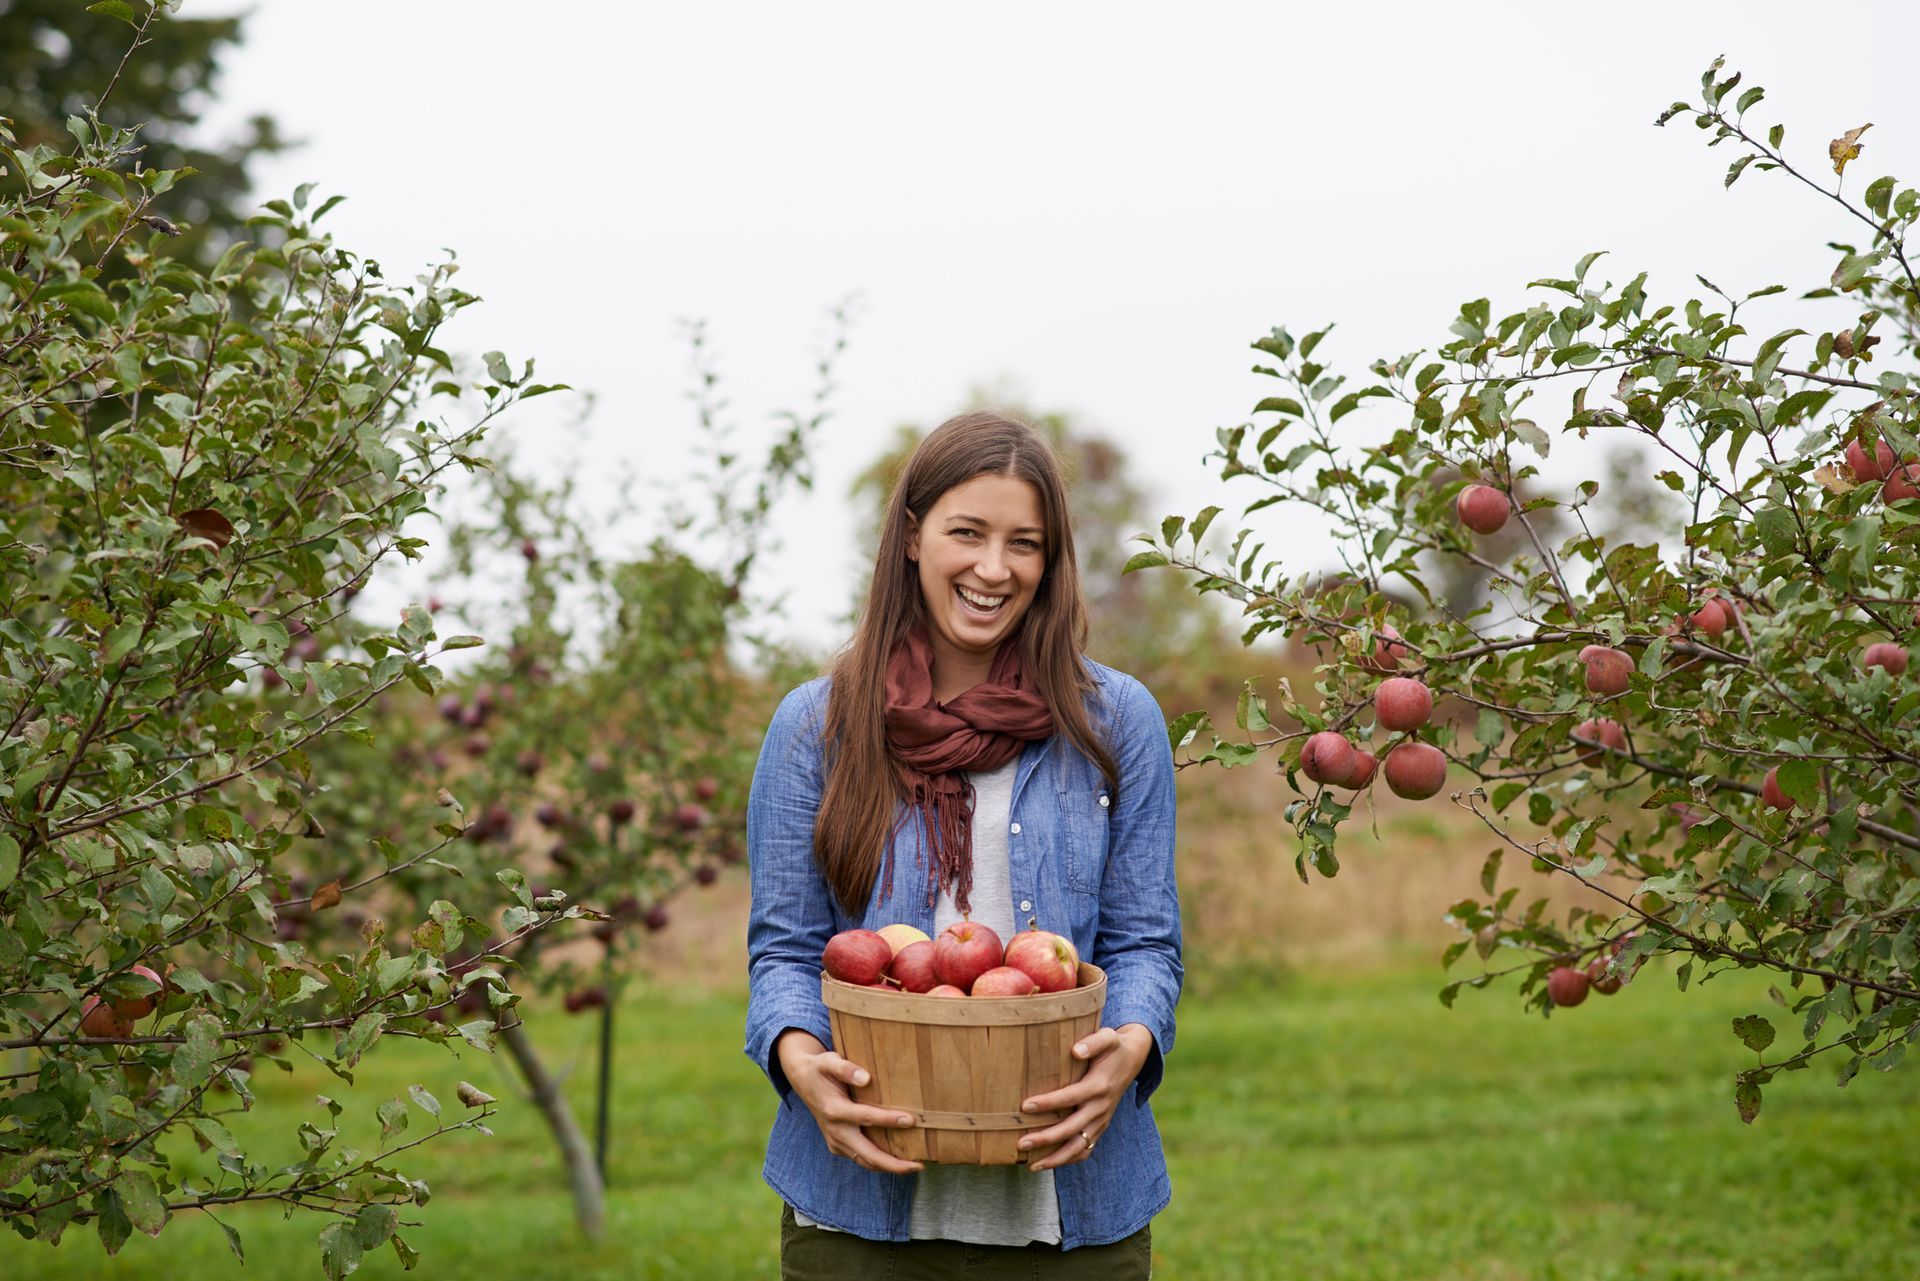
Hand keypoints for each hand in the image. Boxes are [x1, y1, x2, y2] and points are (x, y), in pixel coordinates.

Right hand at [775, 1029, 923, 1174]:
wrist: (803, 1080)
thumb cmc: (821, 1069)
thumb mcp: (829, 1061)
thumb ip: (845, 1068)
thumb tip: (866, 1078)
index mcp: (834, 1110)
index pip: (865, 1118)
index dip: (889, 1120)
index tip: (911, 1120)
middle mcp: (835, 1131)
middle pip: (867, 1155)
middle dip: (893, 1164)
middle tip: (919, 1165)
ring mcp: (835, 1142)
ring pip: (864, 1161)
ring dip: (888, 1167)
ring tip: (913, 1166)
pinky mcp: (837, 1146)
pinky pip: (860, 1158)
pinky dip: (878, 1162)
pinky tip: (896, 1159)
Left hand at [1016, 1023, 1153, 1171]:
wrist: (1132, 1060)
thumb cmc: (1113, 1047)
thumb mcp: (1108, 1037)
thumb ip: (1093, 1042)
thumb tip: (1075, 1051)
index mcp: (1099, 1086)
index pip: (1070, 1097)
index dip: (1048, 1103)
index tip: (1025, 1106)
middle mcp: (1101, 1107)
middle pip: (1071, 1129)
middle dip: (1046, 1138)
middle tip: (1021, 1143)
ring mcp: (1101, 1121)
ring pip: (1079, 1147)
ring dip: (1056, 1158)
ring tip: (1032, 1166)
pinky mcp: (1101, 1127)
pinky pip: (1086, 1150)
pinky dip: (1068, 1160)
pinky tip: (1048, 1164)